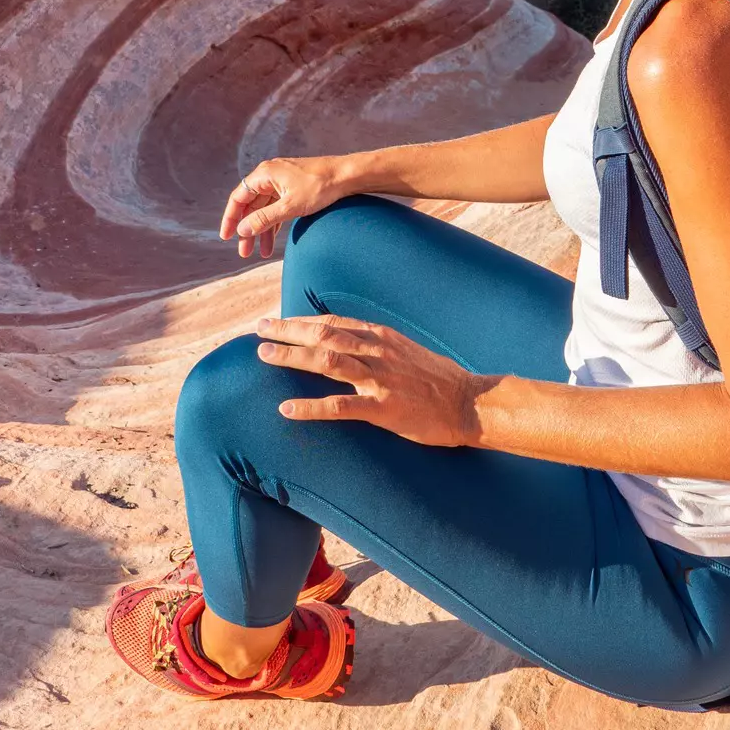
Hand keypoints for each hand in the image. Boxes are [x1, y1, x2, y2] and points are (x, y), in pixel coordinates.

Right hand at [220, 157, 345, 258]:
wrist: (347, 176)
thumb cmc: (320, 187)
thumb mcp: (289, 207)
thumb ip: (264, 219)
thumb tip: (242, 230)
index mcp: (265, 174)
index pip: (238, 198)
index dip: (231, 218)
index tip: (227, 237)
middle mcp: (270, 175)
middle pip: (251, 205)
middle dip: (247, 230)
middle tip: (244, 252)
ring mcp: (282, 181)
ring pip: (264, 209)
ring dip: (262, 230)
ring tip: (262, 253)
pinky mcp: (293, 188)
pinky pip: (277, 208)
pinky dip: (274, 224)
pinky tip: (273, 242)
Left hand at [253, 314, 492, 446]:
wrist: (471, 403)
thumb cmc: (439, 379)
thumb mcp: (405, 350)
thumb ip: (376, 345)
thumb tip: (348, 341)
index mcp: (380, 336)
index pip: (332, 321)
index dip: (300, 321)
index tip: (276, 321)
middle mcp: (376, 351)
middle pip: (322, 333)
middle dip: (287, 330)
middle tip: (258, 331)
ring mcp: (379, 379)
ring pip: (326, 360)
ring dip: (292, 356)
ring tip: (263, 356)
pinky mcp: (383, 408)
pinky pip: (340, 406)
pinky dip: (310, 407)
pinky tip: (287, 409)